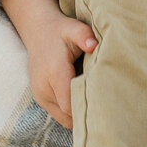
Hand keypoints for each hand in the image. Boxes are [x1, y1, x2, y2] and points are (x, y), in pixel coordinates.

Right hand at [27, 12, 96, 129]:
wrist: (38, 31)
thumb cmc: (60, 31)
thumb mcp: (74, 28)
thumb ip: (84, 35)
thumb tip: (93, 45)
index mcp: (54, 73)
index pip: (71, 104)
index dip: (89, 107)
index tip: (107, 104)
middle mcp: (44, 88)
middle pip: (69, 115)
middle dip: (87, 113)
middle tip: (108, 108)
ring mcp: (41, 96)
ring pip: (65, 119)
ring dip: (79, 114)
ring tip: (96, 104)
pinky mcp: (41, 99)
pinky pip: (60, 115)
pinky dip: (72, 112)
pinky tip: (84, 100)